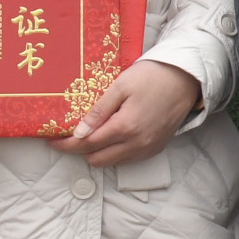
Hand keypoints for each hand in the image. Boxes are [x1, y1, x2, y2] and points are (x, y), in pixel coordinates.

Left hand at [59, 60, 200, 168]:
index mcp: (125, 127)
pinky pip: (128, 159)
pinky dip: (114, 152)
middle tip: (68, 136)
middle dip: (79, 151)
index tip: (52, 140)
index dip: (66, 144)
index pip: (86, 144)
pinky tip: (111, 136)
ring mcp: (147, 148)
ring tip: (89, 135)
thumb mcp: (120, 86)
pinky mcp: (155, 148)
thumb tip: (78, 132)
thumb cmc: (152, 76)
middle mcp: (137, 143)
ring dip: (97, 153)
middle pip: (97, 159)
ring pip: (112, 162)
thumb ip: (98, 111)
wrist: (186, 79)